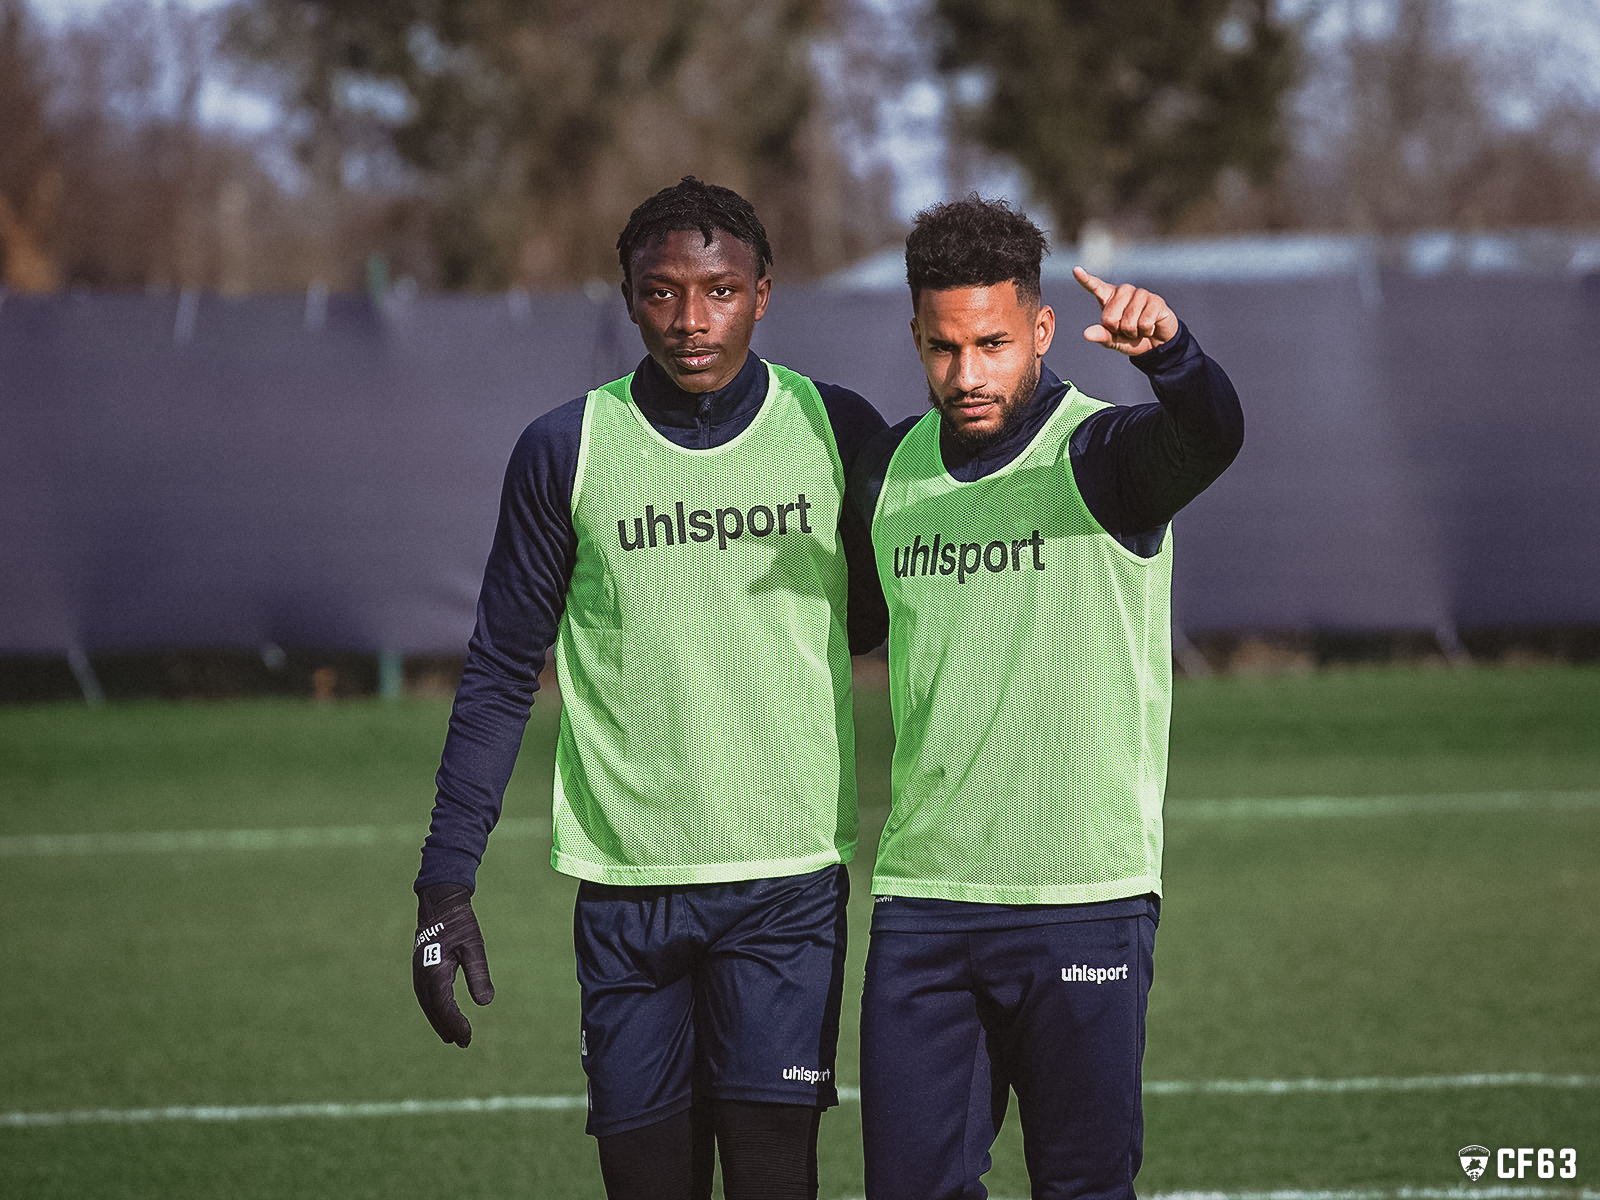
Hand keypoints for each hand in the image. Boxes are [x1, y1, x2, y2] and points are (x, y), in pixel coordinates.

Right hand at [413, 884, 493, 1046]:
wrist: (440, 903)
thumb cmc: (460, 923)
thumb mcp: (474, 946)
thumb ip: (478, 974)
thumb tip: (486, 1003)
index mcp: (434, 972)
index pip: (444, 1007)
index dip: (455, 1024)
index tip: (468, 1038)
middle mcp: (422, 977)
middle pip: (434, 1010)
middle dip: (448, 1028)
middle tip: (464, 1043)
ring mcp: (418, 974)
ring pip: (428, 1005)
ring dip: (440, 1021)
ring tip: (454, 1037)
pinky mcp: (420, 971)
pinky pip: (426, 997)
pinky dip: (435, 1010)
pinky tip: (444, 1016)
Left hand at [1073, 266, 1177, 356]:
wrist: (1157, 343)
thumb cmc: (1131, 339)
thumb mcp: (1114, 341)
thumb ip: (1101, 336)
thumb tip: (1086, 334)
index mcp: (1109, 298)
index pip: (1095, 287)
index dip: (1085, 279)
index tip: (1076, 270)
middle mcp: (1124, 291)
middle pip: (1110, 316)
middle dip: (1118, 330)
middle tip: (1127, 330)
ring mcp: (1140, 294)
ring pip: (1128, 320)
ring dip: (1133, 332)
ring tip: (1139, 328)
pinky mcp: (1156, 300)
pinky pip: (1144, 322)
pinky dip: (1146, 331)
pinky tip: (1150, 327)